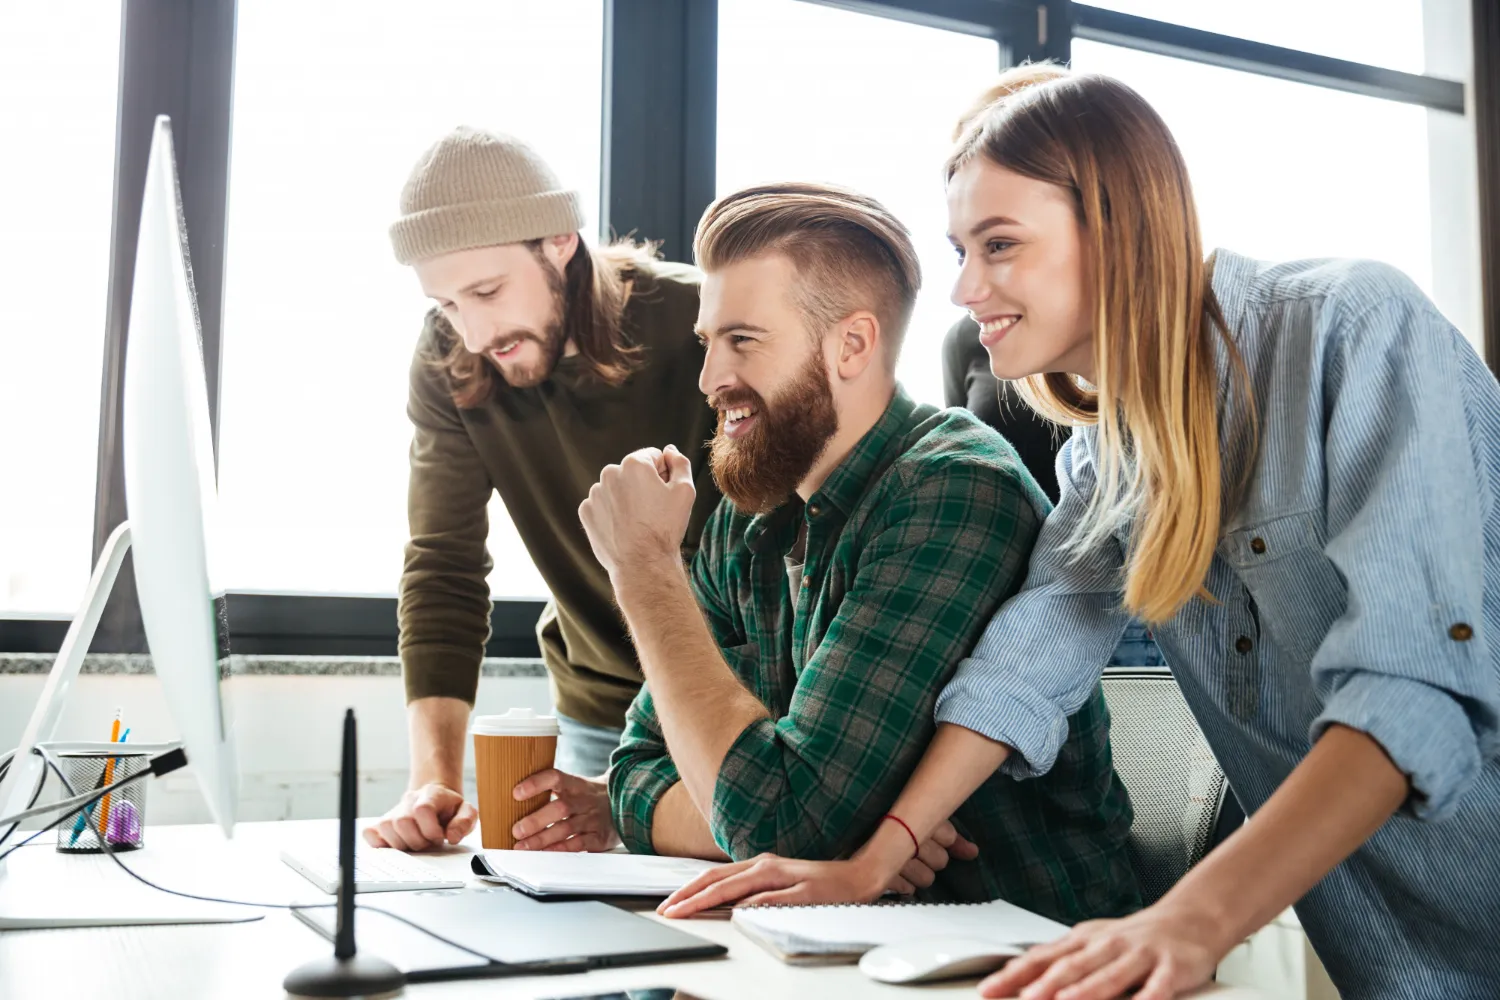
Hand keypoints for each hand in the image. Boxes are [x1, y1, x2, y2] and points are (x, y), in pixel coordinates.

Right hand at [363, 781, 475, 850]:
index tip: (439, 837)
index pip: (422, 809)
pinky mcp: (381, 823)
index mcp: (430, 795)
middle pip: (402, 821)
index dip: (431, 830)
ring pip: (386, 828)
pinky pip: (370, 833)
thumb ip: (465, 821)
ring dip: (403, 844)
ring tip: (415, 843)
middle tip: (428, 843)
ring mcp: (393, 811)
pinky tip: (396, 845)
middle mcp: (408, 801)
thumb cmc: (449, 809)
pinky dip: (380, 844)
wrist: (435, 798)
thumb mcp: (466, 812)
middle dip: (418, 840)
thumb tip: (452, 836)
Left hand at [510, 769, 621, 851]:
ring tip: (522, 847)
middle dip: (537, 820)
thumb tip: (514, 799)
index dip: (536, 784)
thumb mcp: (575, 786)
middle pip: (561, 808)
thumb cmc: (589, 796)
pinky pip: (579, 844)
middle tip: (516, 830)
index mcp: (576, 784)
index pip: (555, 778)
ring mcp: (594, 819)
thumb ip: (552, 790)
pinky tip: (545, 854)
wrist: (624, 803)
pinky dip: (560, 850)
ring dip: (543, 839)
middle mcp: (585, 800)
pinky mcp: (600, 837)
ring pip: (567, 829)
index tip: (516, 793)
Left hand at [579, 445, 695, 579]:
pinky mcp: (586, 512)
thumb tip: (670, 451)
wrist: (641, 563)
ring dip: (626, 498)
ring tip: (638, 522)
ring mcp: (595, 493)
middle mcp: (610, 473)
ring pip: (616, 488)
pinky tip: (623, 528)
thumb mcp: (685, 491)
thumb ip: (680, 463)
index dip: (663, 474)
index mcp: (634, 463)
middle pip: (632, 472)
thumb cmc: (665, 528)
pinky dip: (612, 513)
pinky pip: (602, 505)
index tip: (665, 495)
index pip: (653, 457)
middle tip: (653, 510)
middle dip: (642, 485)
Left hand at [657, 820, 978, 916]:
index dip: (689, 889)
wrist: (862, 876)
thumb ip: (755, 892)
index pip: (716, 876)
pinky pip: (774, 898)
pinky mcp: (804, 891)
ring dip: (708, 899)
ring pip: (738, 886)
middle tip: (666, 910)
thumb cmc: (821, 884)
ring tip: (687, 911)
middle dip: (688, 896)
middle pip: (719, 879)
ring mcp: (786, 877)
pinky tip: (736, 912)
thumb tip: (726, 906)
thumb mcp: (781, 887)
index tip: (668, 903)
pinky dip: (752, 904)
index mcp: (760, 864)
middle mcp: (768, 865)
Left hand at [977, 901, 1228, 999]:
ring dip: (1087, 990)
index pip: (1043, 959)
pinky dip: (1149, 997)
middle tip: (1024, 999)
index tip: (988, 990)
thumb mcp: (1091, 944)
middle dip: (1046, 985)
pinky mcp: (1171, 968)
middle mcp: (1107, 946)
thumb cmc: (1132, 939)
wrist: (1188, 920)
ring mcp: (1139, 955)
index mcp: (1083, 941)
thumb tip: (1018, 979)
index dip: (1014, 975)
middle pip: (1072, 967)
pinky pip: (1158, 986)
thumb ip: (1059, 962)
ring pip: (1110, 975)